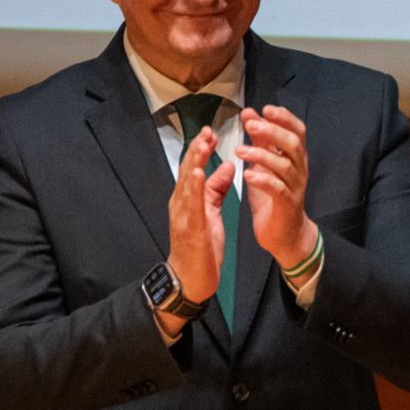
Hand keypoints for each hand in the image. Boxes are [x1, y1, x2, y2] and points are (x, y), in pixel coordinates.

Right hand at [162, 125, 229, 331]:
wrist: (190, 280)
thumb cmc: (201, 247)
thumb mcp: (212, 213)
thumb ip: (217, 190)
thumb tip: (227, 166)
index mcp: (187, 200)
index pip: (192, 168)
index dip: (200, 149)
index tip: (210, 132)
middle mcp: (181, 204)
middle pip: (187, 170)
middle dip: (197, 149)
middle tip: (208, 129)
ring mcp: (183, 215)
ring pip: (187, 183)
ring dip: (194, 161)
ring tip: (202, 142)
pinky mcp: (190, 228)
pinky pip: (192, 204)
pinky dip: (194, 186)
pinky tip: (198, 172)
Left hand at [237, 104, 317, 269]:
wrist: (285, 233)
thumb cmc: (273, 196)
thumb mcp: (265, 163)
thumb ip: (259, 140)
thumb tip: (250, 113)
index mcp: (296, 157)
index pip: (298, 131)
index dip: (284, 118)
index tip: (265, 108)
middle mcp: (300, 169)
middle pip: (293, 144)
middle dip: (272, 131)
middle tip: (250, 126)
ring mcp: (295, 187)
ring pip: (284, 165)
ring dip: (261, 155)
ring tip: (239, 150)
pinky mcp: (287, 204)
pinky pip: (278, 189)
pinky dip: (263, 180)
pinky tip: (247, 175)